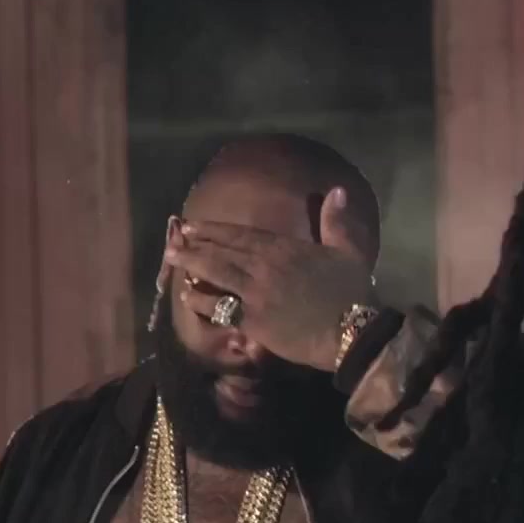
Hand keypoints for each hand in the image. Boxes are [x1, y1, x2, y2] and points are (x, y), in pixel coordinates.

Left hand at [163, 186, 376, 370]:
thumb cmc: (351, 292)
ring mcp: (255, 293)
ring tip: (172, 259)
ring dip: (192, 265)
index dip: (214, 230)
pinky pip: (219, 308)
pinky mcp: (252, 320)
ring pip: (216, 274)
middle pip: (222, 251)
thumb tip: (336, 191)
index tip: (193, 225)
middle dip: (195, 244)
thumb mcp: (348, 251)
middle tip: (173, 240)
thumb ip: (335, 222)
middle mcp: (264, 266)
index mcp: (284, 248)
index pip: (241, 234)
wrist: (351, 331)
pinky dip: (201, 302)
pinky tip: (186, 297)